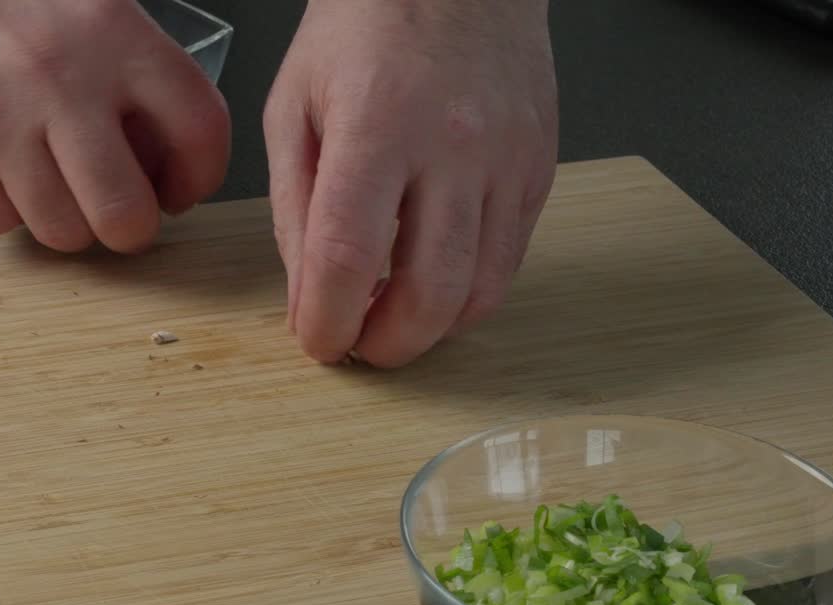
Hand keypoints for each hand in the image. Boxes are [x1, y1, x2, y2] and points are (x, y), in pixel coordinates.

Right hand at [0, 0, 230, 251]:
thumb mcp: (83, 3)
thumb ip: (132, 70)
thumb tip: (163, 160)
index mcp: (113, 30)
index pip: (199, 129)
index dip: (197, 177)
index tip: (176, 188)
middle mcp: (60, 74)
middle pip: (126, 212)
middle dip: (127, 227)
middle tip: (113, 210)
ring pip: (61, 230)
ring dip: (61, 219)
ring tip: (46, 179)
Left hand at [264, 0, 557, 366]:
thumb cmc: (367, 26)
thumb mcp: (294, 104)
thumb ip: (293, 207)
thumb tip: (305, 295)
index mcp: (377, 124)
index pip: (348, 256)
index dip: (328, 319)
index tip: (317, 341)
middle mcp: (452, 145)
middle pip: (429, 292)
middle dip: (386, 345)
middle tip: (358, 345)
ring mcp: (506, 160)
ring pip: (480, 291)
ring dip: (431, 330)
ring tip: (394, 319)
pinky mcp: (538, 169)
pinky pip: (510, 262)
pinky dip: (469, 293)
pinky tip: (434, 281)